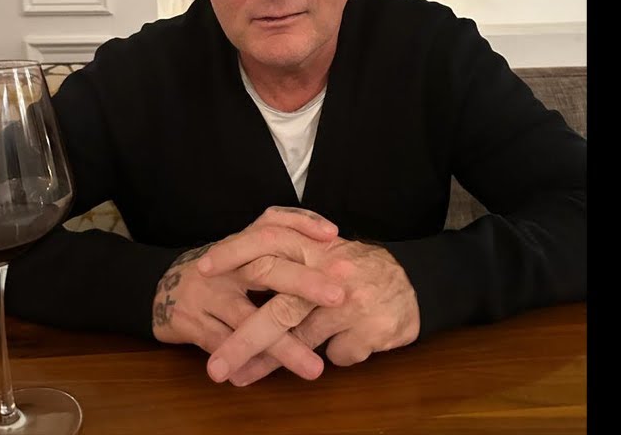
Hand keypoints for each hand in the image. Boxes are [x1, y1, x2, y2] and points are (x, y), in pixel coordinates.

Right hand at [151, 206, 345, 382]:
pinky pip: (221, 344)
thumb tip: (330, 243)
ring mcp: (205, 293)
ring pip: (247, 319)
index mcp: (240, 245)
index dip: (302, 224)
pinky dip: (243, 362)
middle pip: (266, 268)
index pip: (273, 223)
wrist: (159, 287)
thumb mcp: (244, 254)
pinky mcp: (188, 321)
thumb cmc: (218, 275)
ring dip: (282, 346)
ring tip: (312, 367)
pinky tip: (261, 378)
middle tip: (338, 297)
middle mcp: (225, 265)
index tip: (334, 236)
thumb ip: (278, 250)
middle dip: (304, 283)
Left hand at [199, 237, 419, 385]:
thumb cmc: (359, 271)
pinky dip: (332, 356)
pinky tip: (338, 348)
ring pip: (302, 340)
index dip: (234, 252)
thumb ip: (290, 263)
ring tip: (240, 378)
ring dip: (268, 363)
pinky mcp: (370, 329)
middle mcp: (332, 272)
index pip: (268, 242)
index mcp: (316, 247)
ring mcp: (351, 304)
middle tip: (214, 367)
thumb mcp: (324, 253)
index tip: (203, 270)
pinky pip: (337, 354)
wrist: (417, 283)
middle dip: (243, 342)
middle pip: (279, 310)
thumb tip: (242, 284)